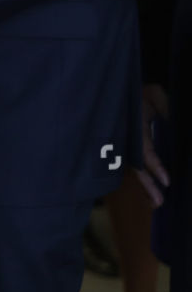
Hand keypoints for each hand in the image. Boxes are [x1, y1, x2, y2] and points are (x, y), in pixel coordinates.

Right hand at [137, 84, 170, 205]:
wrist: (118, 89)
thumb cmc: (137, 91)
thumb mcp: (154, 94)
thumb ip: (164, 106)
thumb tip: (171, 122)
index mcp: (134, 127)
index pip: (144, 150)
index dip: (155, 166)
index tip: (167, 180)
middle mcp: (128, 139)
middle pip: (137, 166)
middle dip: (148, 185)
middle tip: (160, 202)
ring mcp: (127, 144)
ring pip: (135, 168)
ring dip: (145, 186)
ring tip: (157, 203)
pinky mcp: (129, 147)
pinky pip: (135, 164)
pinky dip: (143, 179)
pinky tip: (150, 192)